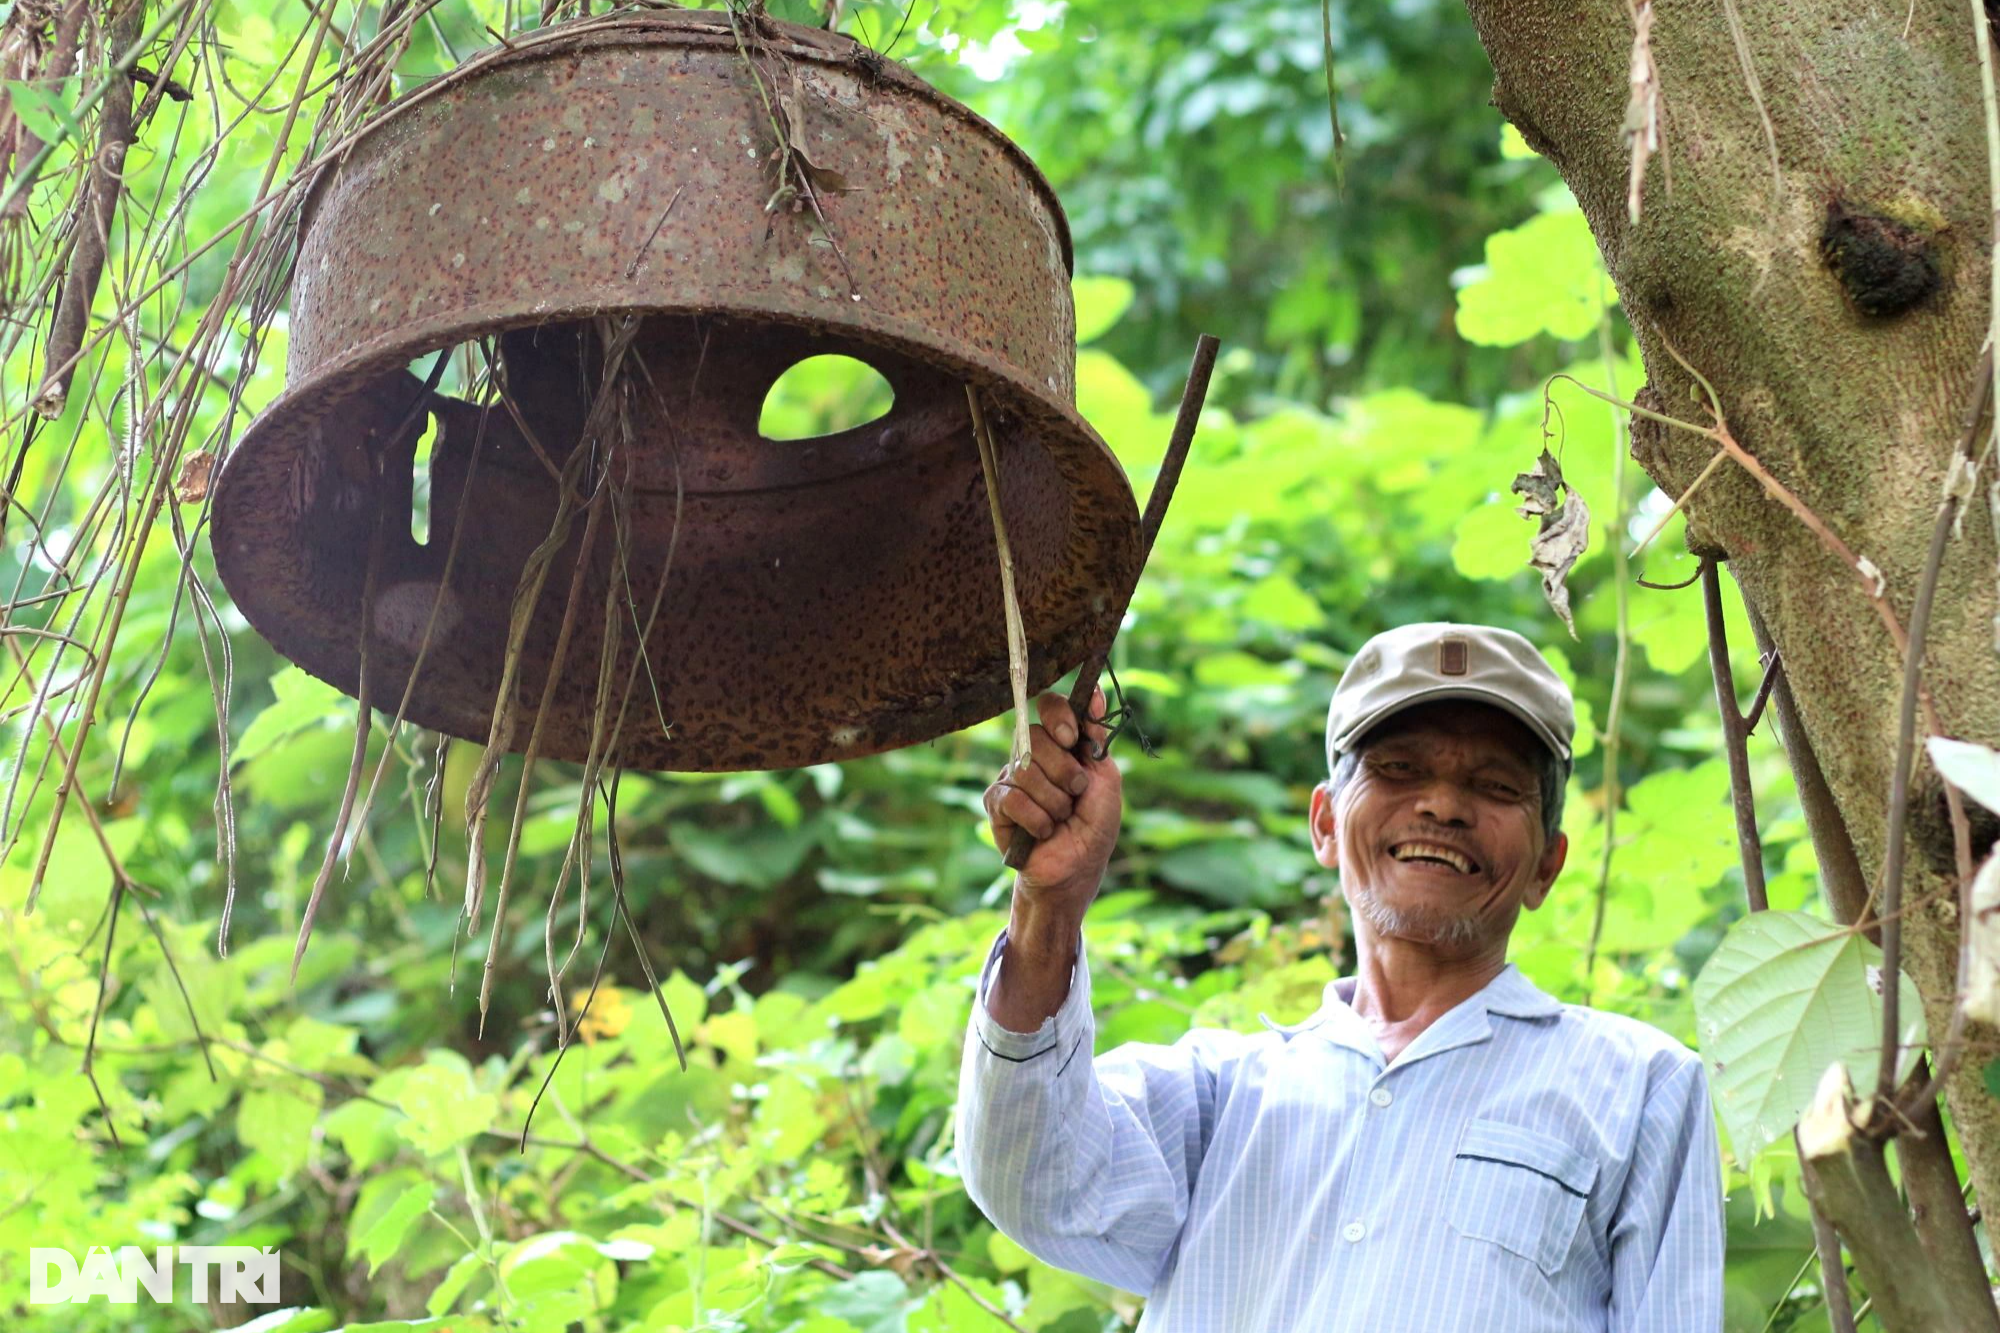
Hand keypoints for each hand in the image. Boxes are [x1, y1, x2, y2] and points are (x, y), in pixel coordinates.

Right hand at [981, 689, 1122, 941]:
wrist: (1076, 869)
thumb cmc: (1094, 825)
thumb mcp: (1105, 778)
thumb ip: (1096, 738)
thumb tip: (1094, 691)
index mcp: (1059, 743)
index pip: (1049, 705)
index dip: (1059, 716)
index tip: (1070, 737)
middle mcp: (1032, 754)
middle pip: (1037, 738)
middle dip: (1064, 771)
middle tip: (1075, 794)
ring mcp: (1011, 777)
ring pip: (1025, 770)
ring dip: (1054, 801)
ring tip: (1061, 818)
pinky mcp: (997, 804)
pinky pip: (1013, 798)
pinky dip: (1037, 818)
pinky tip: (1043, 831)